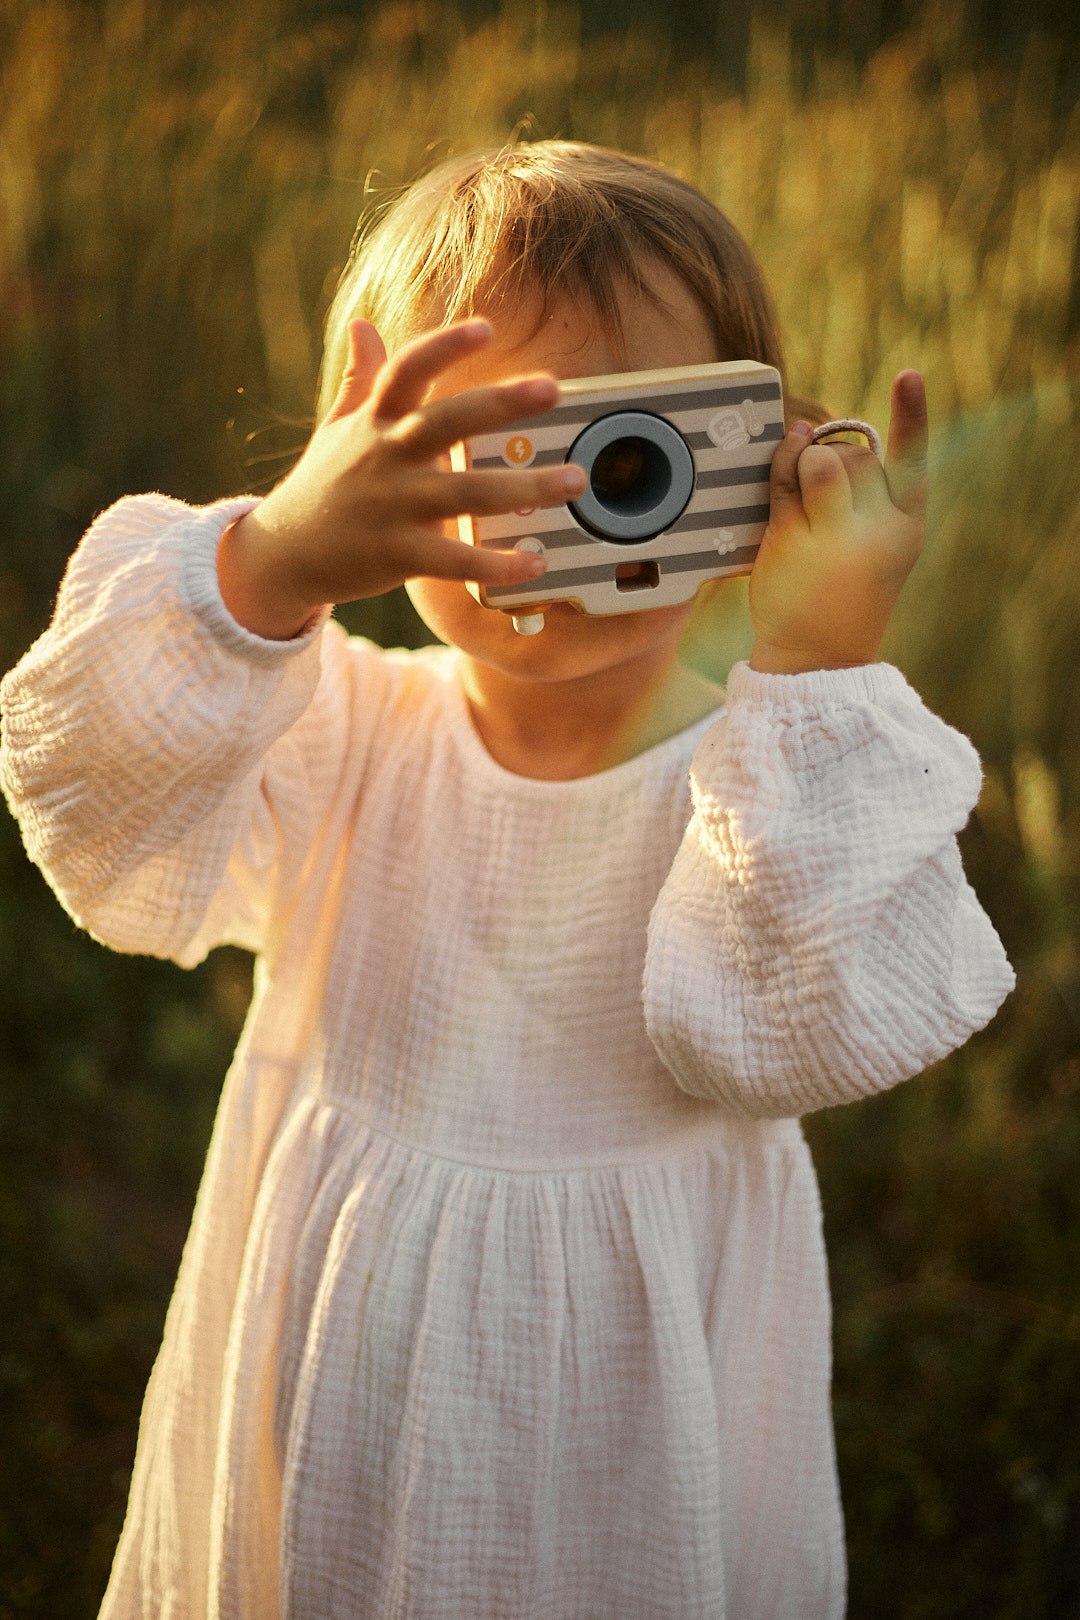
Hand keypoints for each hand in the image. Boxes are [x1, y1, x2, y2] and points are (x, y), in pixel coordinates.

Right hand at [217, 318, 585, 638]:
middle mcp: (386, 458)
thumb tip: (364, 323)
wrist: (282, 555)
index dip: (445, 346)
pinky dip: (499, 563)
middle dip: (502, 402)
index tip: (486, 328)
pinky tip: (538, 560)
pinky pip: (457, 559)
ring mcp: (393, 507)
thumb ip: (360, 378)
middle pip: (448, 421)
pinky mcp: (398, 555)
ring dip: (525, 487)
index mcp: (374, 423)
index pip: (408, 371)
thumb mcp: (337, 428)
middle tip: (553, 387)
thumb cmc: (322, 486)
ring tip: (575, 480)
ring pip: (467, 493)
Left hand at [747, 371, 927, 673]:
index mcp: (906, 528)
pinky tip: (786, 456)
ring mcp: (834, 536)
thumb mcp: (876, 544)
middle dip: (839, 457)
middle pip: (860, 455)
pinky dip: (783, 461)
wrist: (818, 655)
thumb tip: (810, 427)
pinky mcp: (792, 539)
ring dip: (809, 459)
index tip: (908, 375)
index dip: (913, 415)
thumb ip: (863, 492)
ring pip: (824, 459)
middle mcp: (877, 531)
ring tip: (805, 493)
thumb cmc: (844, 593)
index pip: (914, 461)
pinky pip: (786, 476)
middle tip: (825, 494)